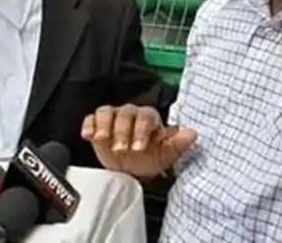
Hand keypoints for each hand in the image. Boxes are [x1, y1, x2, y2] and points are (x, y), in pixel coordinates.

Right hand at [82, 104, 197, 177]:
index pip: (146, 116)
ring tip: (101, 140)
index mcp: (149, 119)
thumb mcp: (165, 155)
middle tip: (121, 149)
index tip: (138, 148)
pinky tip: (88, 136)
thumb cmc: (149, 159)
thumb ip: (178, 144)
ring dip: (104, 125)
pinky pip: (91, 118)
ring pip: (107, 111)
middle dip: (122, 131)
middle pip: (126, 113)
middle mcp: (131, 114)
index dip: (142, 130)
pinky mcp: (97, 125)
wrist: (130, 170)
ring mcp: (113, 118)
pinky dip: (89, 125)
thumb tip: (193, 134)